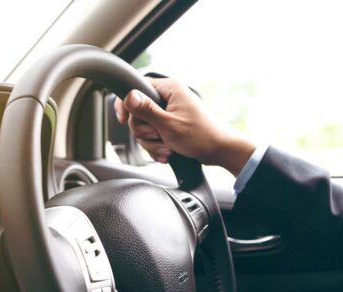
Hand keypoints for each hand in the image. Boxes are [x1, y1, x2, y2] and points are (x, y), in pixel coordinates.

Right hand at [114, 77, 254, 174]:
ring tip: (166, 149)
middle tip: (158, 138)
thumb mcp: (169, 125)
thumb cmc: (201, 136)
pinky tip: (166, 152)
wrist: (220, 151)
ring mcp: (168, 111)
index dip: (126, 105)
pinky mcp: (169, 124)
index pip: (136, 88)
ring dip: (152, 142)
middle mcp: (168, 96)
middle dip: (145, 132)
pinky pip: (152, 135)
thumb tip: (128, 96)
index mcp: (169, 88)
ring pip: (144, 127)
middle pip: (137, 113)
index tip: (123, 120)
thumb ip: (146, 110)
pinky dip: (157, 146)